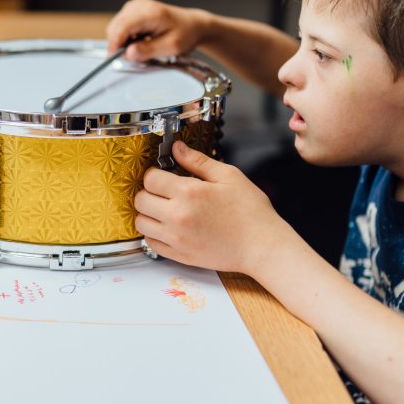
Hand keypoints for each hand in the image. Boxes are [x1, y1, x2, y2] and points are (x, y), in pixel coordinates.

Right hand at [106, 0, 206, 61]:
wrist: (192, 24)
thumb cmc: (185, 33)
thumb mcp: (171, 47)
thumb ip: (148, 50)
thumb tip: (127, 54)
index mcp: (150, 12)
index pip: (123, 26)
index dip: (115, 43)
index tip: (114, 57)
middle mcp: (139, 5)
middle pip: (115, 27)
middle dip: (119, 44)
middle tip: (134, 56)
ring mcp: (134, 6)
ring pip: (115, 27)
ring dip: (122, 41)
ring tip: (140, 47)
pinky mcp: (132, 10)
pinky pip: (120, 26)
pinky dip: (125, 37)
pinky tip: (139, 40)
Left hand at [134, 141, 296, 274]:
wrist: (263, 246)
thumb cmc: (251, 212)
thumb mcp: (228, 176)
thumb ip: (198, 161)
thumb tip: (176, 148)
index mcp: (188, 193)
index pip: (150, 179)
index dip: (156, 174)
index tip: (165, 176)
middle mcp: (177, 217)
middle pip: (140, 200)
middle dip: (149, 192)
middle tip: (164, 192)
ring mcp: (176, 238)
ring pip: (141, 223)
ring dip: (148, 213)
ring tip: (165, 209)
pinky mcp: (179, 255)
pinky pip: (150, 243)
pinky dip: (154, 234)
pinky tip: (168, 227)